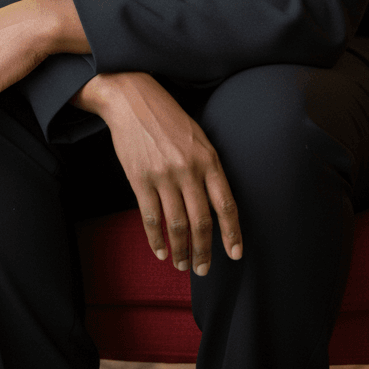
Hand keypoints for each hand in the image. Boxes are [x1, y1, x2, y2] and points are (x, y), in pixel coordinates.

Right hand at [73, 73, 241, 276]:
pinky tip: (160, 250)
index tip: (235, 254)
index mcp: (208, 159)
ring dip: (181, 250)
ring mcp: (163, 175)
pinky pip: (151, 217)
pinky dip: (156, 238)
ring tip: (182, 264)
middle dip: (205, 250)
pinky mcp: (140, 179)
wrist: (133, 99)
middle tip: (203, 269)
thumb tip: (215, 205)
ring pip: (176, 224)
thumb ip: (208, 169)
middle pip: (201, 221)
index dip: (232, 233)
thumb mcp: (199, 138)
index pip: (226, 204)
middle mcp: (188, 169)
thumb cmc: (169, 118)